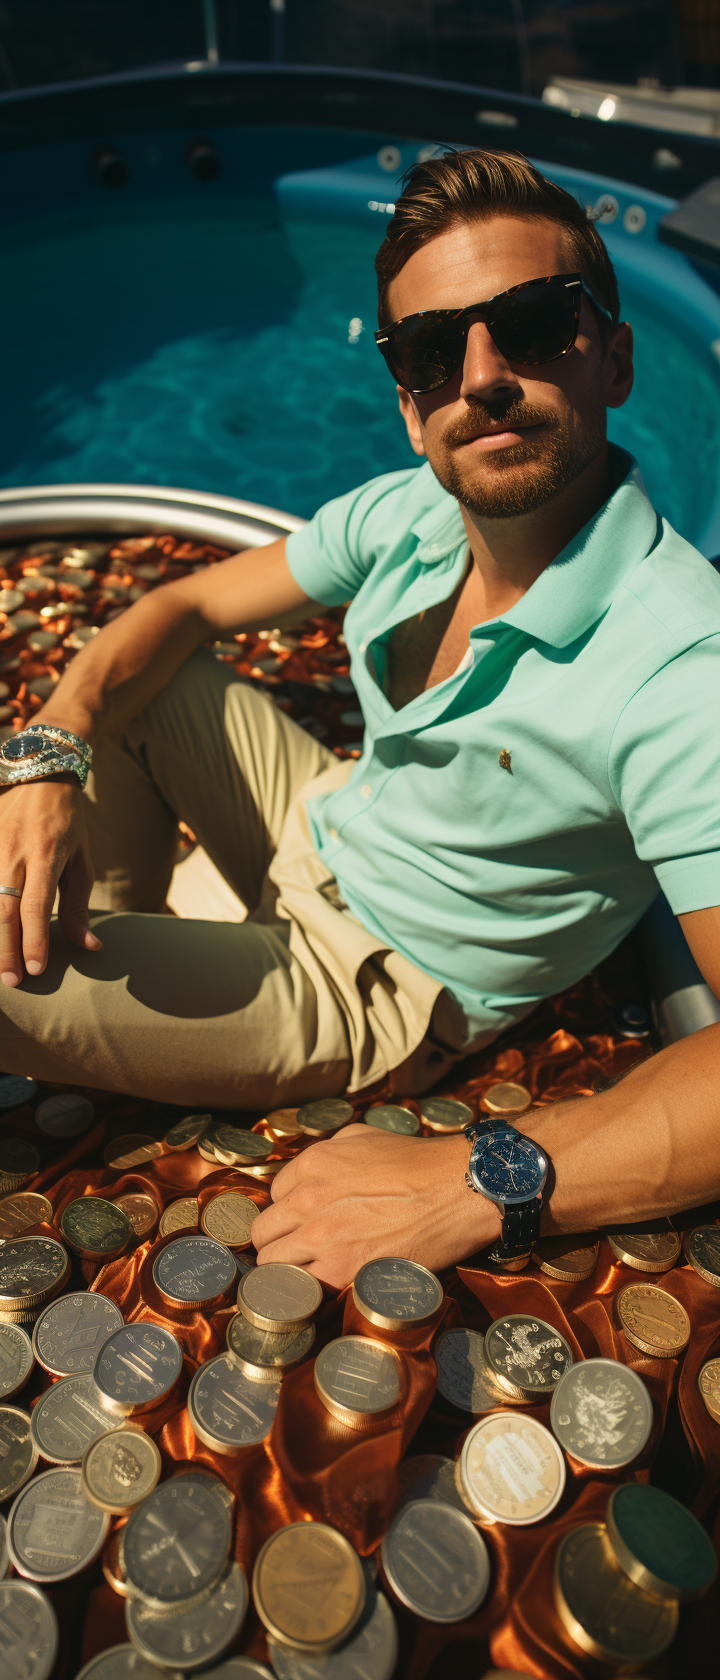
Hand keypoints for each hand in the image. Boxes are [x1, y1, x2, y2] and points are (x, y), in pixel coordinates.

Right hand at [0, 777, 100, 986]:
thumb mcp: (82, 860)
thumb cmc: (67, 822)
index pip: (36, 907)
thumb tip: (88, 945)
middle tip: (12, 982)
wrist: (37, 777)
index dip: (34, 941)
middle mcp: (14, 854)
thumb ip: (79, 905)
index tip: (36, 969)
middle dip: (6, 950)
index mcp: (45, 855)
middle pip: (5, 911)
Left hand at [252, 1125, 500, 1287]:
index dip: (289, 1211)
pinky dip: (307, 1292)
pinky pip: (301, 1288)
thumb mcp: (362, 1138)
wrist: (457, 1189)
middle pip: (264, 1232)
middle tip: (301, 1252)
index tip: (304, 1223)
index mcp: (311, 1164)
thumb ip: (327, 1154)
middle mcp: (307, 1198)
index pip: (274, 1197)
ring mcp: (321, 1236)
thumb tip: (312, 1176)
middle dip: (279, 1242)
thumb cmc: (419, 1162)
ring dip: (288, 1270)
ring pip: (272, 1265)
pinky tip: (324, 1288)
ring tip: (312, 1273)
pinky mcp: (341, 1269)